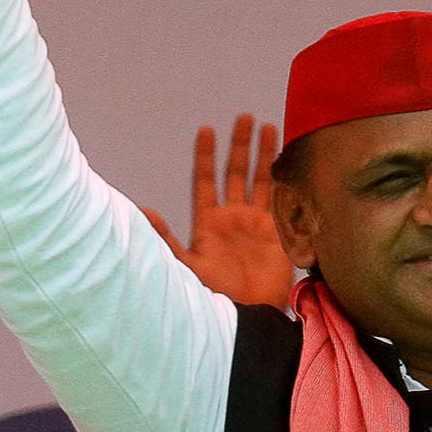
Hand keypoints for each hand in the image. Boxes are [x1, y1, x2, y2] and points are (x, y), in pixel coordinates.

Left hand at [142, 114, 295, 308]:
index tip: (207, 129)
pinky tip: (290, 155)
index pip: (206, 181)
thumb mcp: (186, 266)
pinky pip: (282, 197)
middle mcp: (232, 218)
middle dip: (238, 145)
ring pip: (260, 179)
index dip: (206, 156)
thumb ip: (165, 238)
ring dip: (263, 153)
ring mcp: (256, 223)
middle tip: (243, 117)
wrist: (249, 314)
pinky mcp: (277, 231)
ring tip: (266, 125)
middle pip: (234, 173)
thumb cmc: (216, 296)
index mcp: (209, 223)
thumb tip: (141, 212)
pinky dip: (285, 177)